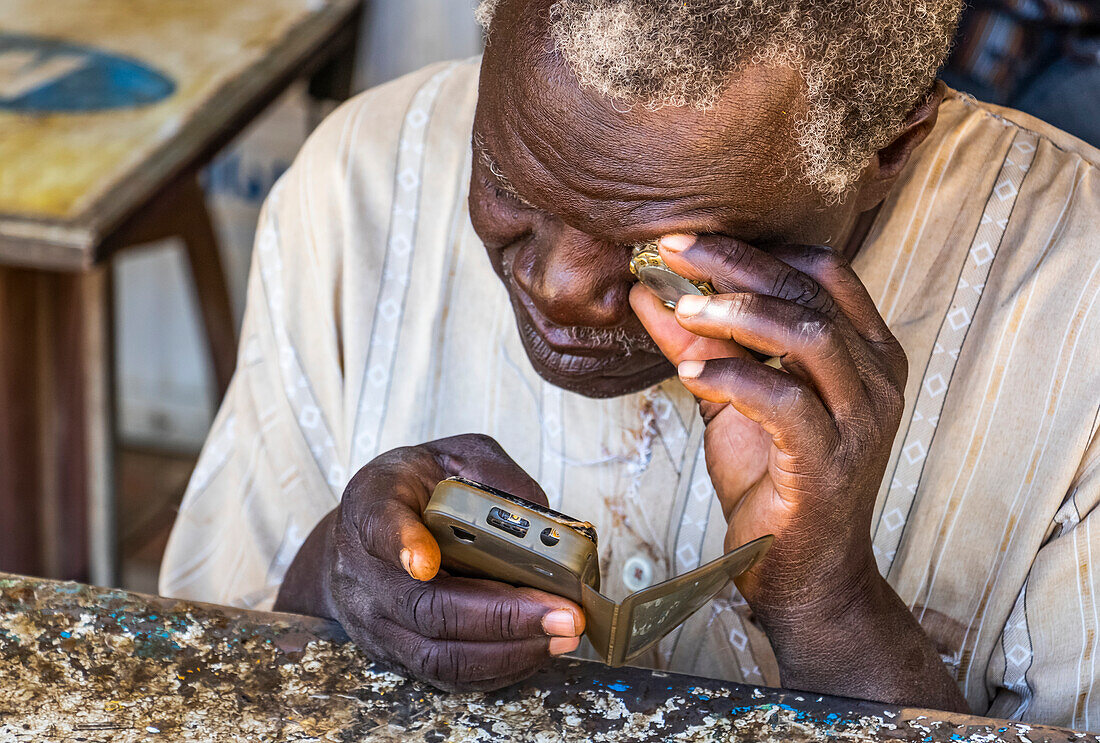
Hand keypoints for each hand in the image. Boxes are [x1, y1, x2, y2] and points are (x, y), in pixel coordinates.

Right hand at [274, 434, 584, 691]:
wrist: (360, 536)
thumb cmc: (417, 491)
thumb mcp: (451, 457)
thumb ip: (492, 474)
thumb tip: (542, 518)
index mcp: (373, 504)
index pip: (378, 524)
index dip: (402, 544)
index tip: (425, 562)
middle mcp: (363, 570)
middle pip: (425, 607)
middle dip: (501, 616)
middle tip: (562, 613)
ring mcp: (376, 621)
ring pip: (438, 654)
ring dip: (509, 650)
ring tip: (563, 635)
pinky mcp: (397, 655)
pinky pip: (448, 676)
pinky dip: (501, 667)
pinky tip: (540, 650)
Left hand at [630, 234, 906, 620]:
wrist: (804, 574)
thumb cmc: (774, 482)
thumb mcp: (731, 399)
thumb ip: (699, 344)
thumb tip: (647, 291)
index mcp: (865, 352)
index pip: (823, 270)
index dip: (757, 246)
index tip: (691, 237)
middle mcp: (875, 378)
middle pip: (809, 291)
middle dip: (736, 262)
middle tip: (672, 248)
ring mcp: (860, 421)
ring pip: (808, 335)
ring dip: (736, 312)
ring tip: (682, 308)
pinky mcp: (830, 463)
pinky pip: (784, 401)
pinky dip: (732, 377)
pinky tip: (690, 371)